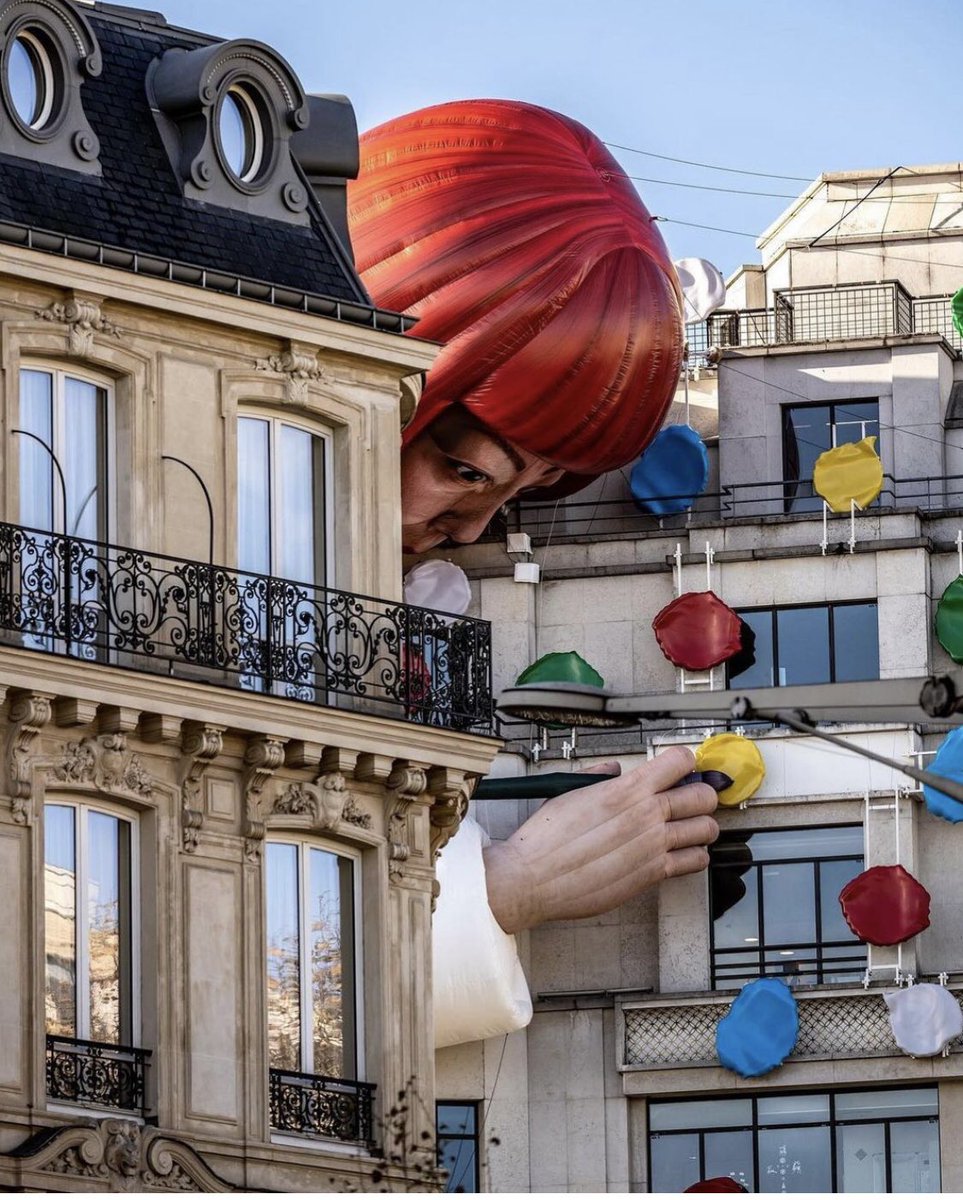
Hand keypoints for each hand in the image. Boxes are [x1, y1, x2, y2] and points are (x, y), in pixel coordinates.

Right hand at [482, 745, 718, 933]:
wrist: (532, 879)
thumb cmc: (544, 840)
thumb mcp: (569, 792)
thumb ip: (598, 776)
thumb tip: (612, 768)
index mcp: (626, 789)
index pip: (680, 761)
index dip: (684, 762)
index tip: (681, 768)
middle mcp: (646, 815)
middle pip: (703, 795)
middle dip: (700, 793)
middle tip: (690, 798)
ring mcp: (654, 846)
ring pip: (707, 829)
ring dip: (702, 825)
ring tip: (689, 827)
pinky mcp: (653, 874)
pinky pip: (696, 861)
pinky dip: (695, 856)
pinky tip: (682, 853)